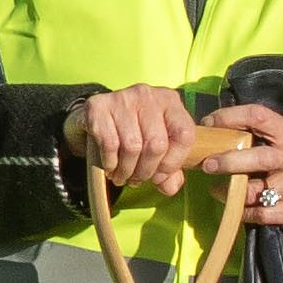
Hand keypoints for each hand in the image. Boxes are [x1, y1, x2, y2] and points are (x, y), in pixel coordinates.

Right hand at [66, 84, 203, 198]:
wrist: (97, 115)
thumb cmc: (134, 131)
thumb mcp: (158, 146)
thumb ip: (169, 169)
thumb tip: (169, 187)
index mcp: (170, 101)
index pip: (184, 134)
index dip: (173, 163)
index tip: (160, 176)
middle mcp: (148, 94)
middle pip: (157, 144)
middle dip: (146, 171)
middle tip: (137, 180)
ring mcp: (122, 97)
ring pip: (132, 146)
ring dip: (127, 170)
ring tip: (123, 176)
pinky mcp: (98, 106)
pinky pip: (110, 144)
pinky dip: (111, 162)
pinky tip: (111, 166)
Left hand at [198, 105, 282, 233]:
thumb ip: (266, 133)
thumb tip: (223, 128)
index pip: (258, 116)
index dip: (229, 117)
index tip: (209, 123)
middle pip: (255, 158)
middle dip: (227, 161)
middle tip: (207, 164)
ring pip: (254, 191)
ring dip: (229, 192)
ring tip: (216, 189)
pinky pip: (260, 215)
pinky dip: (243, 212)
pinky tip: (236, 207)